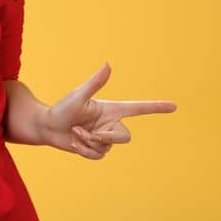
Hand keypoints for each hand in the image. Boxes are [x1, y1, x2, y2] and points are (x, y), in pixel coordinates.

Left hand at [43, 62, 177, 159]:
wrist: (46, 126)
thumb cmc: (61, 108)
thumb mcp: (78, 96)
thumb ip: (95, 83)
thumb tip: (108, 65)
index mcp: (111, 110)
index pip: (138, 109)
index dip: (156, 107)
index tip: (174, 106)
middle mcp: (110, 123)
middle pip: (124, 137)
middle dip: (104, 137)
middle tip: (82, 130)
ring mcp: (104, 137)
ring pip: (107, 147)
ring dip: (88, 141)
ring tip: (75, 132)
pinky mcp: (95, 149)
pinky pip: (98, 156)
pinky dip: (84, 150)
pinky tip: (74, 142)